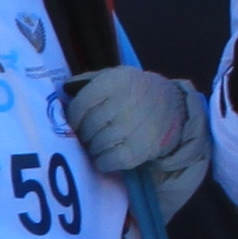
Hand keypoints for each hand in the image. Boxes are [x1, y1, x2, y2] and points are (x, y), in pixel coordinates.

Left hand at [65, 64, 193, 177]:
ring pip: (95, 146)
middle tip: (88, 137)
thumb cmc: (136, 91)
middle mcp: (122, 104)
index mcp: (114, 83)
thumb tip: (63, 90)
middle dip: (84, 135)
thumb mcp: (116, 76)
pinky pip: (107, 161)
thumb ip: (88, 81)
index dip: (73, 119)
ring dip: (93, 149)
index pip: (79, 106)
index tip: (76, 124)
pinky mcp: (136, 150)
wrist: (174, 108)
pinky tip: (106, 157)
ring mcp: (130, 128)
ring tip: (100, 145)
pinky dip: (102, 162)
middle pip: (87, 128)